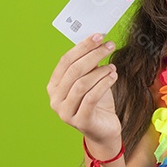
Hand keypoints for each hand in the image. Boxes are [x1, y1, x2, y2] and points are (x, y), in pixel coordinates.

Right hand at [46, 33, 121, 154]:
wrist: (104, 130)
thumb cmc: (97, 103)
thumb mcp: (91, 80)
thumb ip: (88, 65)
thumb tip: (96, 41)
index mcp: (54, 86)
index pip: (65, 61)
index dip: (82, 46)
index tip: (98, 36)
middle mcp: (55, 100)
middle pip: (73, 71)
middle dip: (93, 55)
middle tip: (109, 45)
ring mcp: (65, 112)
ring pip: (82, 84)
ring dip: (100, 71)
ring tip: (113, 67)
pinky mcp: (80, 121)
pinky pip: (91, 98)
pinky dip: (103, 84)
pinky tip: (113, 76)